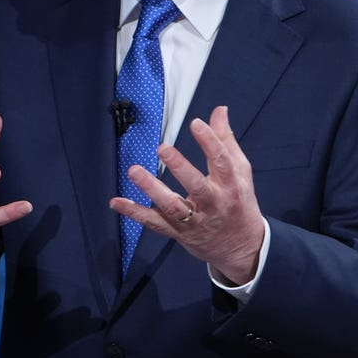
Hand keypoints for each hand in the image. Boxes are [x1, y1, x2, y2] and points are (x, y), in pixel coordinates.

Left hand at [109, 105, 263, 284]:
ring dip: (152, 189)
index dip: (210, 141)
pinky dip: (135, 213)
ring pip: (173, 207)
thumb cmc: (239, 202)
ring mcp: (194, 220)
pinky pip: (155, 223)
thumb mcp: (240, 171)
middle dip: (180, 168)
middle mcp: (213, 204)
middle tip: (163, 149)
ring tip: (134, 171)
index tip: (195, 123)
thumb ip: (226, 140)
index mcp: (230, 185)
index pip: (222, 162)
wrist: (241, 247)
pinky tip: (116, 202)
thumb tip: (219, 110)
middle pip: (197, 186)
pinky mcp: (179, 232)